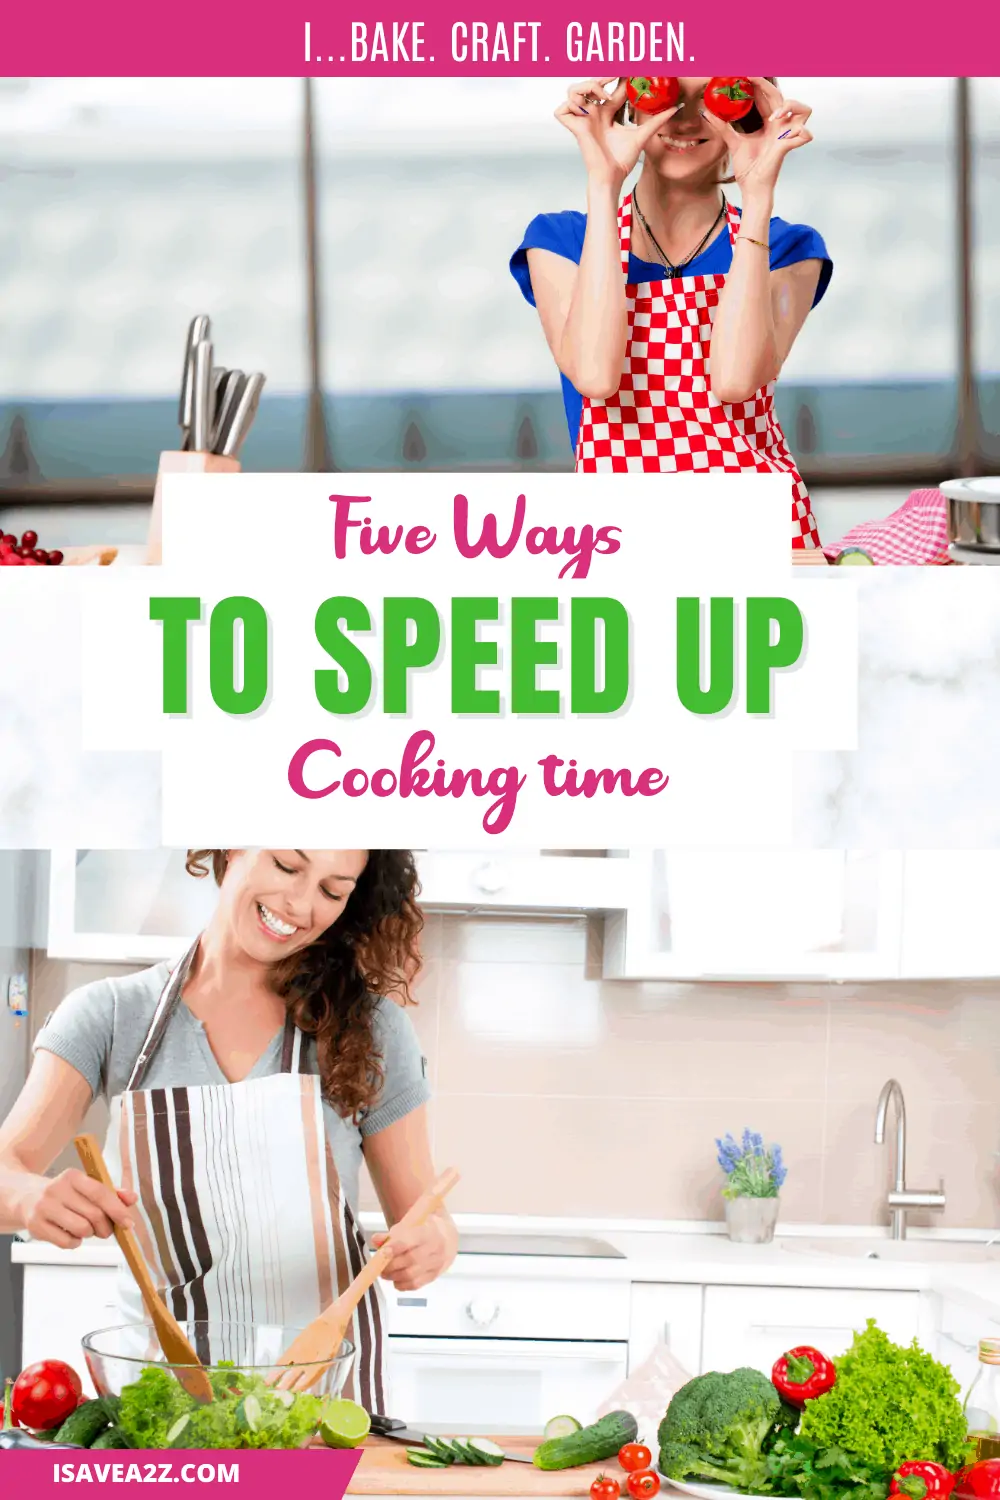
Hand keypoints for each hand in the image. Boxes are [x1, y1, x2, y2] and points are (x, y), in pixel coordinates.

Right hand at [20, 1169, 136, 1249]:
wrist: (26, 1198)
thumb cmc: (64, 1194)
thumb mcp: (85, 1187)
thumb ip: (110, 1192)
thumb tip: (132, 1198)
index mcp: (72, 1176)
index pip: (100, 1192)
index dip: (117, 1209)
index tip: (128, 1223)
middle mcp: (57, 1189)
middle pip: (94, 1214)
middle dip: (105, 1227)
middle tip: (105, 1230)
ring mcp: (44, 1208)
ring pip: (81, 1229)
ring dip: (89, 1234)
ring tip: (85, 1229)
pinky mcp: (36, 1226)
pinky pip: (66, 1242)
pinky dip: (75, 1242)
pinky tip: (71, 1234)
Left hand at [371, 1214, 457, 1291]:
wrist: (446, 1237)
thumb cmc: (423, 1229)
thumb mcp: (410, 1224)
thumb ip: (391, 1233)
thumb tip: (376, 1240)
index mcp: (429, 1230)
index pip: (411, 1239)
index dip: (395, 1247)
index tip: (382, 1252)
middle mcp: (436, 1248)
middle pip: (410, 1260)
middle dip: (391, 1265)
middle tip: (379, 1265)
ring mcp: (436, 1264)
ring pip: (411, 1275)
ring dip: (393, 1276)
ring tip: (385, 1273)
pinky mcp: (434, 1276)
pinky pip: (415, 1285)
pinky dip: (401, 1284)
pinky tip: (396, 1279)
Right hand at [555, 78, 679, 186]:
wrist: (612, 176)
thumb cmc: (622, 161)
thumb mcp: (643, 135)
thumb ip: (657, 120)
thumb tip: (676, 107)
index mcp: (608, 113)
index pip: (612, 88)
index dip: (618, 77)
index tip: (630, 69)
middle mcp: (594, 113)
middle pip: (591, 83)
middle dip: (602, 75)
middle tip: (616, 74)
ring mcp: (583, 119)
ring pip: (573, 90)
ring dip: (586, 87)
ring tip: (602, 95)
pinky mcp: (574, 128)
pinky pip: (562, 108)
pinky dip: (571, 105)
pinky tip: (586, 110)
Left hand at [701, 78, 812, 199]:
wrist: (751, 187)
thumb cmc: (748, 168)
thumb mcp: (732, 142)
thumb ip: (723, 127)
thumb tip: (707, 112)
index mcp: (769, 123)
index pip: (767, 97)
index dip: (758, 84)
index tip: (745, 75)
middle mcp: (780, 126)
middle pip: (781, 97)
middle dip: (767, 85)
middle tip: (751, 78)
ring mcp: (787, 136)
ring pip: (804, 109)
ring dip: (790, 106)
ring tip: (773, 115)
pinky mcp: (788, 147)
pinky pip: (805, 134)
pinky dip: (801, 131)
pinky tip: (785, 135)